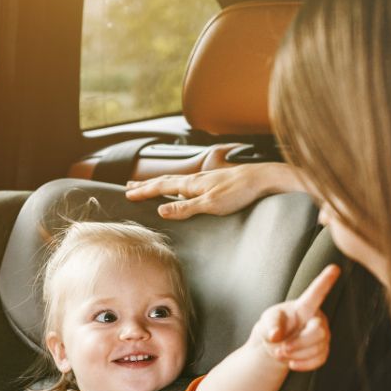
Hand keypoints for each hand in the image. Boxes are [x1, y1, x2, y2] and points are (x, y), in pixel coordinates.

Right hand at [125, 159, 303, 219]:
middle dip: (145, 185)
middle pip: (164, 181)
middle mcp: (195, 179)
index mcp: (191, 184)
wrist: (263, 179)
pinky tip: (180, 187)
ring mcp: (205, 179)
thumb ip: (185, 208)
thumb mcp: (210, 205)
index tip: (127, 194)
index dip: (143, 191)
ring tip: (149, 184)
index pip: (160, 187)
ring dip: (158, 183)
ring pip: (175, 180)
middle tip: (129, 186)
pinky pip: (186, 182)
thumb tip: (161, 210)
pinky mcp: (214, 182)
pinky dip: (175, 184)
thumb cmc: (239, 192)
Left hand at [253, 264, 339, 370]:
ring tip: (281, 353)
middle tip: (280, 349)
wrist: (276, 346)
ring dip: (296, 355)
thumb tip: (276, 336)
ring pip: (318, 348)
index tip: (334, 268)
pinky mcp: (323, 350)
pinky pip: (319, 359)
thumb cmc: (273, 326)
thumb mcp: (267, 322)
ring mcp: (323, 335)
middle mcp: (317, 319)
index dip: (324, 282)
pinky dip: (303, 364)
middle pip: (318, 332)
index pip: (315, 294)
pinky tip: (291, 363)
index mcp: (304, 307)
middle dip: (299, 343)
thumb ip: (270, 326)